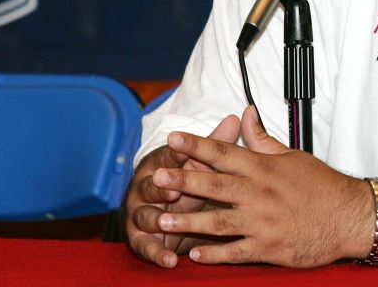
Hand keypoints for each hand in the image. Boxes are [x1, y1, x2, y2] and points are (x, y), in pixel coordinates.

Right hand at [124, 115, 240, 266]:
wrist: (164, 213)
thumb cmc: (185, 182)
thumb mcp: (200, 164)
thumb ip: (215, 145)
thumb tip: (236, 117)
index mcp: (160, 164)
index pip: (169, 156)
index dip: (176, 153)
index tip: (183, 148)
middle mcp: (146, 187)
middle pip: (152, 185)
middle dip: (161, 187)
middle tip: (173, 189)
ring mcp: (141, 213)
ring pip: (145, 215)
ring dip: (155, 219)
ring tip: (164, 223)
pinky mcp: (140, 239)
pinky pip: (147, 247)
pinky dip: (157, 253)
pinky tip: (169, 260)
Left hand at [151, 105, 373, 266]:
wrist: (351, 217)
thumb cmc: (323, 186)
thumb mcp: (293, 156)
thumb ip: (263, 139)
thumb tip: (245, 114)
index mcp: (265, 169)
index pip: (226, 152)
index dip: (197, 145)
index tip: (174, 138)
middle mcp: (261, 194)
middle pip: (215, 185)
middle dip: (184, 180)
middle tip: (157, 178)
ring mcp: (264, 222)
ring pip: (218, 221)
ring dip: (189, 220)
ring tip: (162, 219)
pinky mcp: (269, 248)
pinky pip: (236, 252)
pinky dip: (214, 254)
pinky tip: (194, 253)